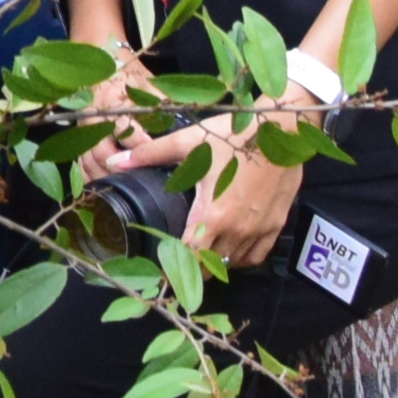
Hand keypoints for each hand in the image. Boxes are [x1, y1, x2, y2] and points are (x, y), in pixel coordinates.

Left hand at [91, 108, 306, 265]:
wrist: (283, 130)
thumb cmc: (235, 135)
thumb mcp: (189, 142)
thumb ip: (149, 155)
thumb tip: (113, 161)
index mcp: (212, 214)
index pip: (190, 257)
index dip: (174, 266)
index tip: (163, 267)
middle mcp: (237, 228)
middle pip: (210, 265)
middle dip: (192, 267)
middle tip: (179, 259)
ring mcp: (259, 229)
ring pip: (233, 263)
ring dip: (216, 262)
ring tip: (201, 252)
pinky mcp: (276, 225)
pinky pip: (257, 256)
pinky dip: (242, 258)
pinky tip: (231, 247)